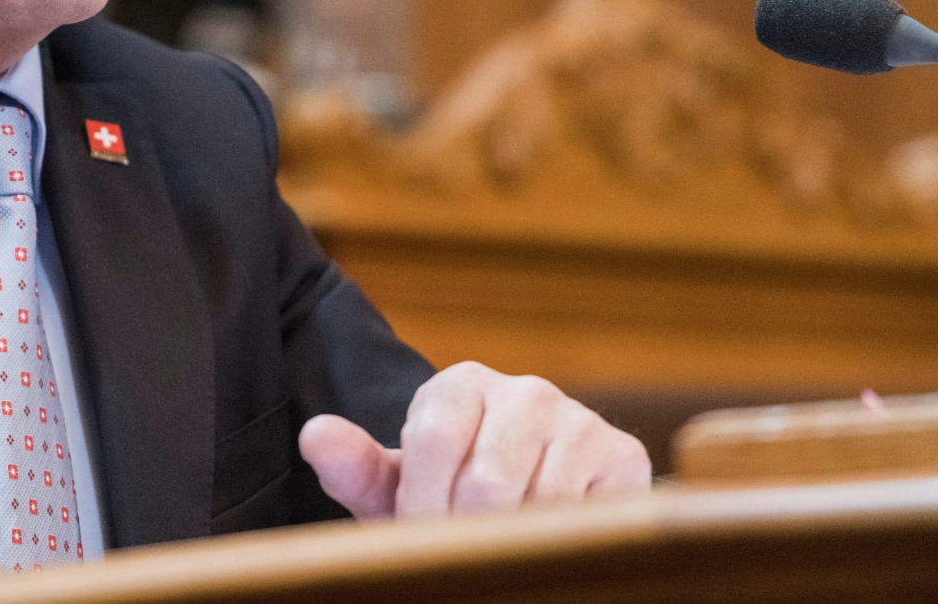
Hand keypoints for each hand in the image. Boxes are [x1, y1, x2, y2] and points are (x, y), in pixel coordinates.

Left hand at [298, 361, 650, 518]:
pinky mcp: (623, 456)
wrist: (536, 505)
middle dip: (467, 533)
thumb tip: (315, 435)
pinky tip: (542, 540)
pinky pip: (584, 515)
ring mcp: (579, 420)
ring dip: (512, 541)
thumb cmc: (452, 496)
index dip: (423, 503)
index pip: (435, 438)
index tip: (419, 535)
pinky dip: (556, 541)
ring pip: (538, 503)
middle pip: (487, 480)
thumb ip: (355, 466)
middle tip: (463, 552)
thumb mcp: (399, 487)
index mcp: (461, 386)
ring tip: (501, 546)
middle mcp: (525, 391)